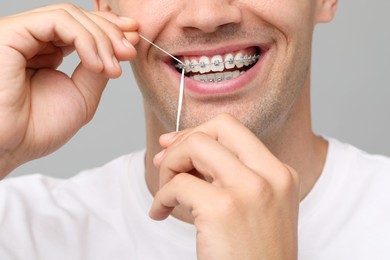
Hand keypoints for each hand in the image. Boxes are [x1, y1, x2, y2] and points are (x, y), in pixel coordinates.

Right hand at [0, 3, 137, 176]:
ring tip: (113, 68)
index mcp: (46, 53)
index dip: (109, 29)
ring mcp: (22, 34)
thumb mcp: (81, 95)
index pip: (81, 29)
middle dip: (111, 33)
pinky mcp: (12, 33)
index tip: (134, 39)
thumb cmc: (39, 128)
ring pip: (70, 16)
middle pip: (79, 19)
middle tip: (130, 51)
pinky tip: (96, 64)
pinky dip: (85, 40)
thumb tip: (117, 49)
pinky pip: (58, 21)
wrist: (12, 147)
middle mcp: (33, 40)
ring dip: (101, 39)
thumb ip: (97, 69)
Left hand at [152, 114, 299, 259]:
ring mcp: (249, 190)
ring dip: (169, 166)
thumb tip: (174, 144)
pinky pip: (178, 184)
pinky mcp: (224, 209)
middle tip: (165, 164)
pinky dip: (160, 196)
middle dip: (182, 141)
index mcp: (279, 173)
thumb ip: (221, 173)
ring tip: (165, 193)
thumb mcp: (253, 207)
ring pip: (195, 145)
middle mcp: (270, 175)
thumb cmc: (252, 255)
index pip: (233, 129)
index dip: (198, 132)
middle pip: (216, 128)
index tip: (175, 146)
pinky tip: (160, 213)